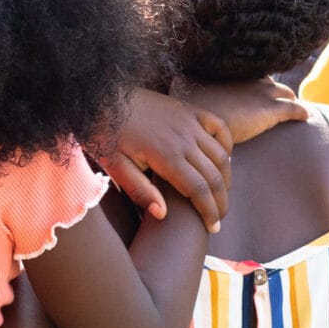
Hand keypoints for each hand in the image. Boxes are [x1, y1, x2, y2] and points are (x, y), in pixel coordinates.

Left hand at [93, 89, 232, 231]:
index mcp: (165, 155)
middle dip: (221, 201)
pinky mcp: (188, 109)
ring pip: (221, 154)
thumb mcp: (115, 166)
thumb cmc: (105, 135)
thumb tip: (163, 214)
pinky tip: (223, 160)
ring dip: (226, 177)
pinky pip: (219, 126)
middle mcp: (183, 137)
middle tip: (220, 219)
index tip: (213, 229)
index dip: (210, 212)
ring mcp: (188, 121)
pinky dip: (227, 145)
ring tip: (221, 195)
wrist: (101, 98)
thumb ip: (139, 191)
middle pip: (215, 175)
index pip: (199, 190)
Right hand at [172, 76, 309, 147]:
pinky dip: (300, 112)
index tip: (255, 85)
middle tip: (277, 97)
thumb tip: (171, 80)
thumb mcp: (183, 89)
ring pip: (285, 92)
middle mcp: (249, 79)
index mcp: (231, 72)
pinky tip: (305, 116)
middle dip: (273, 88)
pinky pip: (293, 109)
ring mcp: (263, 93)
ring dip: (288, 99)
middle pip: (268, 80)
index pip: (249, 72)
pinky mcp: (271, 111)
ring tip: (292, 105)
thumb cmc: (189, 107)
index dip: (253, 80)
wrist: (202, 121)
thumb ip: (182, 84)